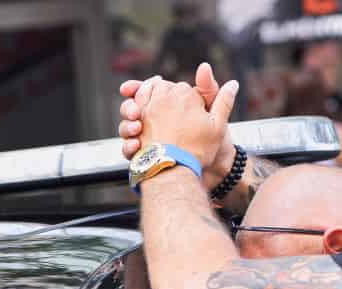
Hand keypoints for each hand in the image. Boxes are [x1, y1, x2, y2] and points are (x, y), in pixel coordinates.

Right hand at [120, 61, 236, 180]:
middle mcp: (156, 121)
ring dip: (126, 127)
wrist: (213, 170)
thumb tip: (204, 66)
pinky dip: (129, 147)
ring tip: (136, 129)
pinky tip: (135, 147)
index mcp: (170, 106)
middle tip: (134, 113)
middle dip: (128, 108)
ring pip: (126, 128)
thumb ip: (207, 89)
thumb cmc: (215, 140)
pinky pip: (129, 149)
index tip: (127, 89)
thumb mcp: (213, 112)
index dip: (135, 88)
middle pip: (132, 108)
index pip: (146, 92)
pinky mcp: (145, 156)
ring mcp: (148, 139)